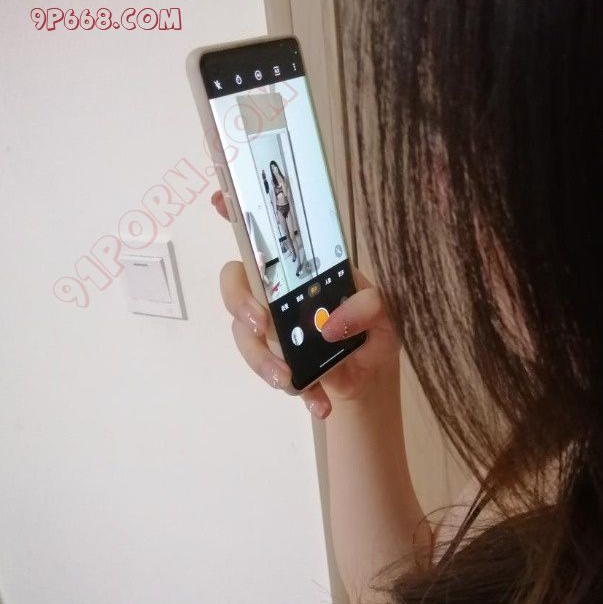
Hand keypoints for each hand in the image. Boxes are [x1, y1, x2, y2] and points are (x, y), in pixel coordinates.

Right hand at [212, 190, 400, 418]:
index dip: (234, 210)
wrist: (370, 378)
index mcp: (302, 268)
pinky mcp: (272, 360)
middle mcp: (276, 291)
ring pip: (244, 334)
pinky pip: (266, 370)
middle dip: (240, 303)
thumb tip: (333, 324)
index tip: (218, 199)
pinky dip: (296, 389)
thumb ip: (368, 308)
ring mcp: (269, 327)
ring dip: (264, 359)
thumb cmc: (372, 332)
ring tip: (296, 383)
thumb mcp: (384, 315)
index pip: (264, 233)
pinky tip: (320, 403)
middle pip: (235, 283)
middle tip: (262, 325)